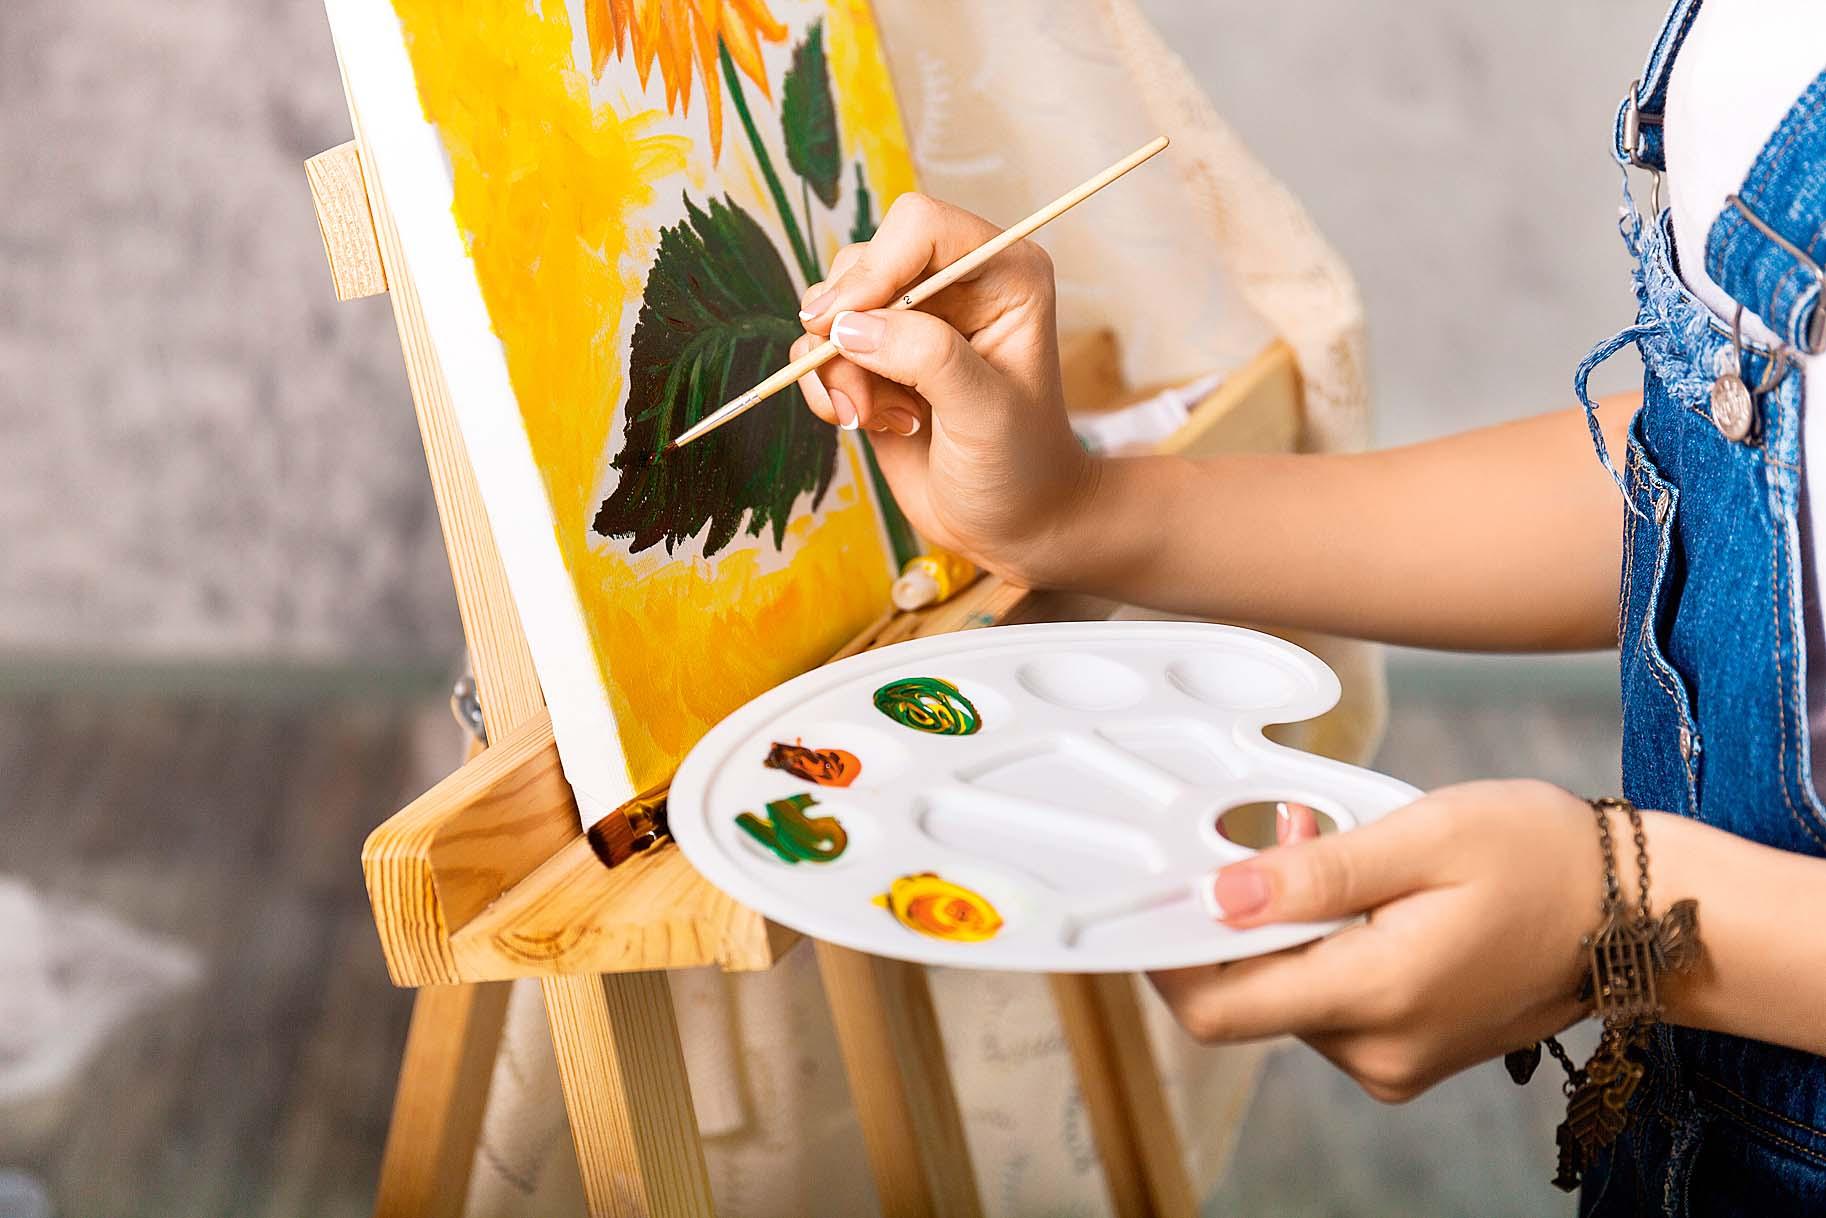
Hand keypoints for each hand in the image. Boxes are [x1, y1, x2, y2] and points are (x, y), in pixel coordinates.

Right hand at [789, 193, 1094, 584]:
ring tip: (875, 417)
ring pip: (831, 307)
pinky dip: (825, 388)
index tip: (847, 326)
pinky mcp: (875, 357)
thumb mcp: (985, 412)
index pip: (919, 225)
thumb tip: (849, 326)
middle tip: (865, 393)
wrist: (1012, 524)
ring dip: (836, 367)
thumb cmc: (1021, 466)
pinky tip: (868, 423)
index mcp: (1002, 271)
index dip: (876, 268)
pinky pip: (817, 348)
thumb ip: (927, 358)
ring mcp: (909, 320)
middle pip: (862, 261)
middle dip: (848, 329)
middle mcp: (953, 283)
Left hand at [1150, 781, 1603, 1101]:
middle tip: (1279, 832)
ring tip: (1336, 846)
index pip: (1219, 1010)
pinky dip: (1325, 945)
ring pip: (1290, 993)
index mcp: (1374, 996)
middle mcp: (1376, 1050)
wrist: (1639, 912)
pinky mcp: (1407, 1052)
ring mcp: (1394, 1061)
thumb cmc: (1541, 860)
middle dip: (1242, 914)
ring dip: (1288, 922)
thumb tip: (1218, 896)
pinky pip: (1332, 1001)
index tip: (1151, 900)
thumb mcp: (1420, 839)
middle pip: (1251, 994)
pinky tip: (1361, 891)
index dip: (1166, 959)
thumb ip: (1312, 876)